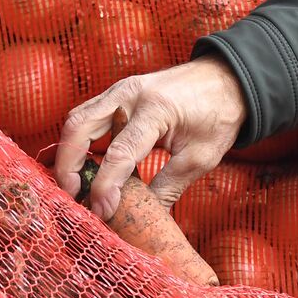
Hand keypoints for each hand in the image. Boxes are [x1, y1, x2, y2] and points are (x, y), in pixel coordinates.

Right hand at [54, 55, 246, 219]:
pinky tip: (87, 164)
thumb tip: (147, 218)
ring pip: (77, 118)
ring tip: (75, 184)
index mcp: (156, 109)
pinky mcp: (119, 93)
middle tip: (72, 196)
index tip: (101, 211)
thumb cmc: (219, 114)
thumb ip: (170, 186)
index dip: (106, 186)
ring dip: (69, 152)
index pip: (119, 152)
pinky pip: (88, 115)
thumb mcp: (201, 156)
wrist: (228, 80)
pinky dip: (80, 140)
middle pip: (79, 127)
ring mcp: (121, 89)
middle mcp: (130, 94)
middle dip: (68, 165)